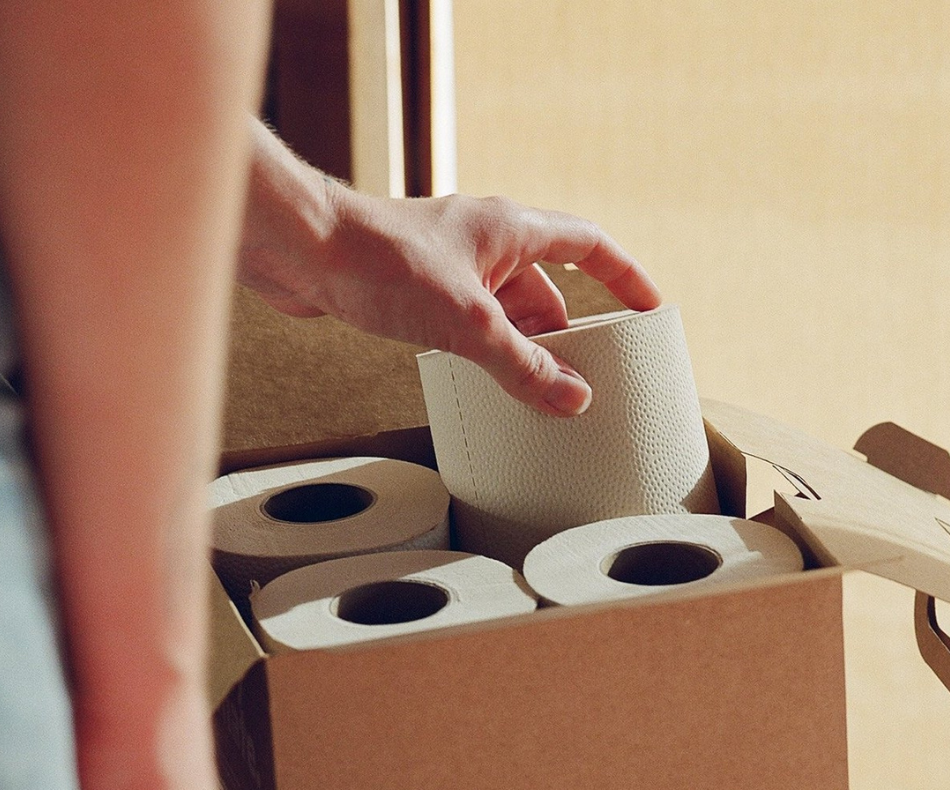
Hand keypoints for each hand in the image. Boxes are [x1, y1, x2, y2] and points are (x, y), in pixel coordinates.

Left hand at [238, 120, 661, 415]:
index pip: (590, 247)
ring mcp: (451, 267)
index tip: (651, 309)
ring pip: (505, 312)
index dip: (625, 278)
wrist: (298, 249)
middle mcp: (485, 243)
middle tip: (586, 379)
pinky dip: (485, 351)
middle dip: (568, 335)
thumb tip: (574, 400)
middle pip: (547, 290)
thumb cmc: (379, 262)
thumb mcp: (467, 322)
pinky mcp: (418, 291)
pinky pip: (470, 323)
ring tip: (537, 395)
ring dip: (522, 348)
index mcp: (511, 229)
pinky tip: (482, 383)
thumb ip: (521, 365)